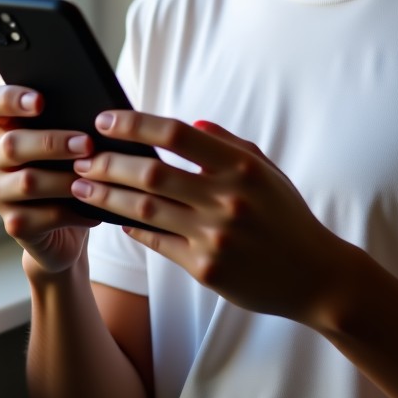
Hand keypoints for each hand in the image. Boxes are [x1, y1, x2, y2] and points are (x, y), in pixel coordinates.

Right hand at [0, 84, 99, 276]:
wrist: (65, 226)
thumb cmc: (68, 168)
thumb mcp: (67, 141)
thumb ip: (70, 122)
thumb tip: (100, 114)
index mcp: (4, 127)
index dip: (9, 98)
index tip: (40, 102)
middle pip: (12, 144)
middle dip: (53, 143)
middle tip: (86, 144)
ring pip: (28, 182)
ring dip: (65, 178)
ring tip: (94, 177)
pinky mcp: (14, 223)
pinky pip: (43, 216)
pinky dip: (73, 211)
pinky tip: (94, 208)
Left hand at [70, 112, 339, 322]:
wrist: (316, 276)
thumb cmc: (288, 217)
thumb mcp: (267, 171)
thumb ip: (229, 144)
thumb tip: (191, 123)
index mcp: (241, 167)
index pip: (175, 135)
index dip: (134, 124)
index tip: (105, 120)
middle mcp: (226, 199)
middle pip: (151, 173)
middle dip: (108, 162)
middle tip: (81, 156)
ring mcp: (215, 236)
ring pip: (145, 209)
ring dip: (106, 196)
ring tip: (81, 186)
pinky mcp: (206, 269)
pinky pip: (157, 242)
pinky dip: (131, 228)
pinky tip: (114, 218)